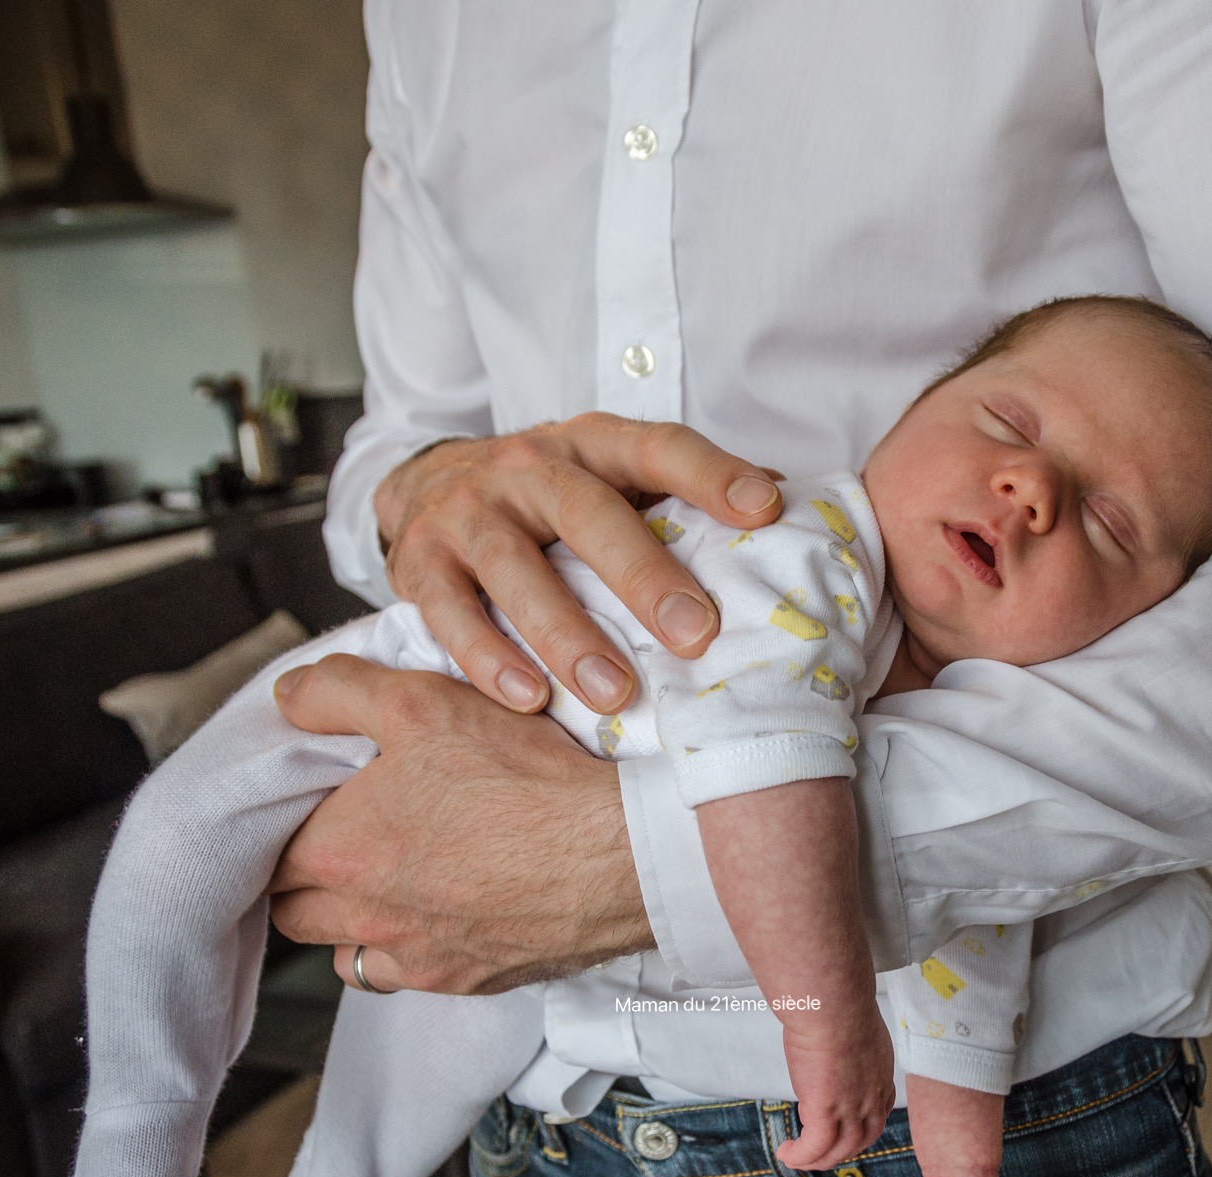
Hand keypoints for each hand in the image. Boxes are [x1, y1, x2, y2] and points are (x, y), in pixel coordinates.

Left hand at [266, 654, 654, 993]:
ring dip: (353, 921)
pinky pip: (410, 977)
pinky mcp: (468, 980)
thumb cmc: (524, 780)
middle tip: (343, 837)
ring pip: (347, 953)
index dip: (285, 821)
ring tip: (392, 879)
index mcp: (338, 851)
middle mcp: (366, 918)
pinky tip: (444, 911)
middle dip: (306, 877)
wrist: (618, 854)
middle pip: (293, 910)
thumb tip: (288, 696)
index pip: (269, 848)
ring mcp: (417, 958)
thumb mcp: (423, 701)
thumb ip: (340, 693)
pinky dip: (411, 950)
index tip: (313, 800)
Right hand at [375, 412, 783, 712]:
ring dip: (566, 634)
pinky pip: (449, 611)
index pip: (658, 446)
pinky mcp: (418, 561)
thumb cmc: (554, 497)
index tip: (764, 510)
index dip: (711, 474)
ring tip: (615, 693)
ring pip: (514, 568)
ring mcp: (468, 511)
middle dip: (643, 575)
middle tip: (697, 635)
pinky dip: (486, 658)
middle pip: (586, 511)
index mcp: (592, 443)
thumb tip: (793, 513)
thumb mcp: (617, 479)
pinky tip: (529, 699)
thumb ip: (689, 496)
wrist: (428, 483)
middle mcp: (528, 466)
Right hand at [775, 1007, 895, 1170]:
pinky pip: (814, 1147)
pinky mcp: (826, 1111)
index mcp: (881, 1075)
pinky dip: (801, 1156)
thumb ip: (848, 1044)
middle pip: (861, 1140)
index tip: (841, 1129)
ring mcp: (851, 1107)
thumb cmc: (838, 1004)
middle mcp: (871, 1097)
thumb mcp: (855, 1027)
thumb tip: (831, 1041)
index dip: (859, 1129)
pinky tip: (787, 1153)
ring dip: (816, 1159)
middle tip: (817, 1151)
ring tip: (796, 1156)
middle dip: (839, 1150)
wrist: (832, 1005)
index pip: (877, 1115)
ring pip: (838, 1150)